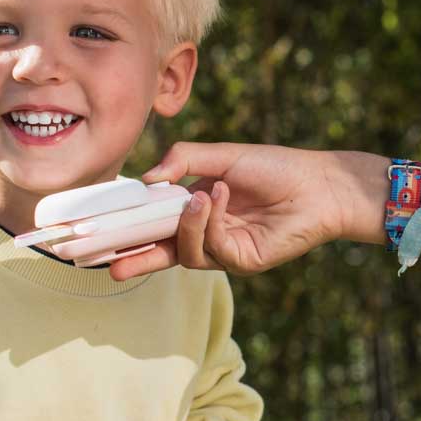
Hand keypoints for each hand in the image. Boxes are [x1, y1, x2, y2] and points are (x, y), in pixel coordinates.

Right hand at [105, 144, 383, 279]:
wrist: (318, 184)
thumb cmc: (275, 166)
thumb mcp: (222, 155)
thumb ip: (183, 160)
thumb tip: (146, 179)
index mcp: (198, 206)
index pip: (157, 222)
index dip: (131, 228)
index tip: (101, 231)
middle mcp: (207, 231)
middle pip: (163, 252)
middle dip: (137, 258)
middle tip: (111, 265)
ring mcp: (224, 249)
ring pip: (185, 251)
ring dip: (187, 223)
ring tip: (200, 195)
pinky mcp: (242, 261)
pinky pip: (212, 249)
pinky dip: (210, 222)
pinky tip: (220, 196)